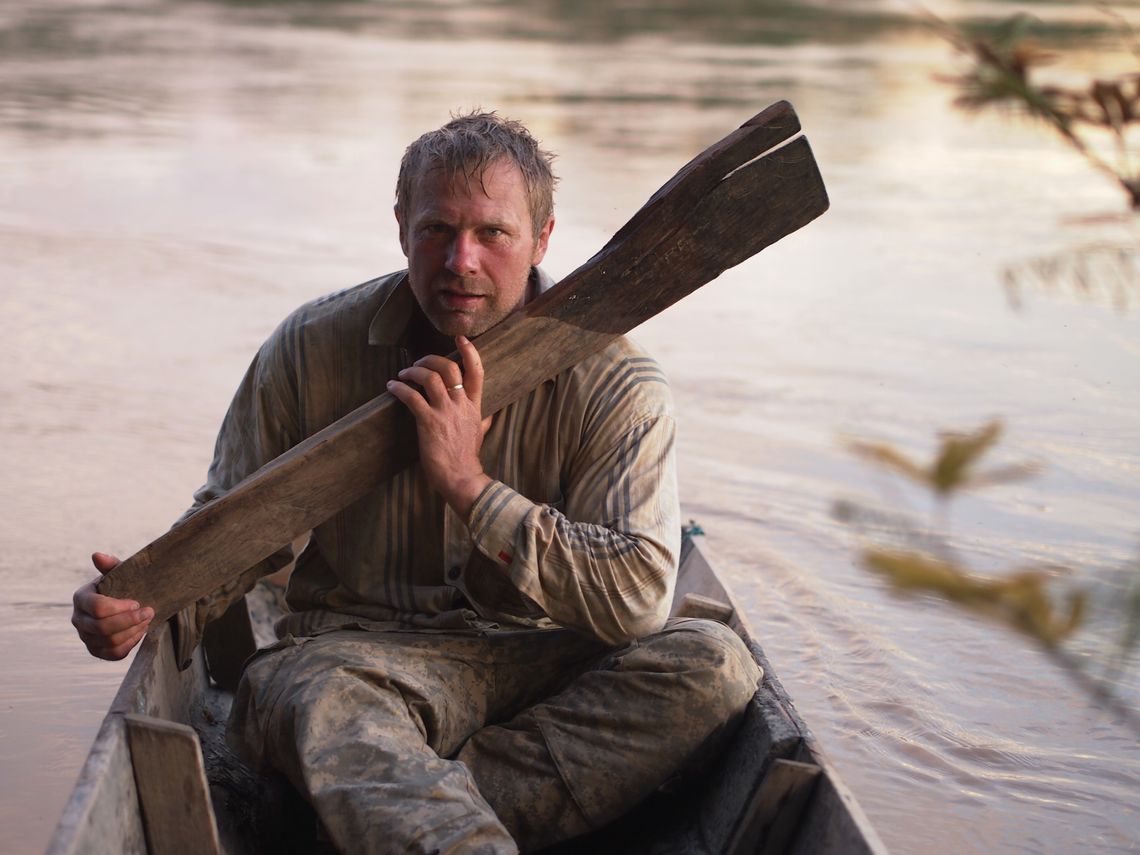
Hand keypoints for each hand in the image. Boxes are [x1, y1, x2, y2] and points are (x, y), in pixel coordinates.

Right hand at [71, 552, 153, 660]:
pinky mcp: (96, 650)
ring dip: (133, 631)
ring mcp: (85, 637)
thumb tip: (97, 556)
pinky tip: (140, 632)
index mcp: (81, 598)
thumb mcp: (119, 573)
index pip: (97, 608)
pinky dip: (130, 644)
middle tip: (150, 612)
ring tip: (147, 620)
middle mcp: (78, 619)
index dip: (120, 608)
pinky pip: (113, 654)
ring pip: (109, 641)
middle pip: (102, 628)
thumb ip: (110, 565)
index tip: (138, 603)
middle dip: (130, 620)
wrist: (126, 601)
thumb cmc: (122, 584)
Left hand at [387, 335, 492, 518]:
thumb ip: (484, 420)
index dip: (469, 352)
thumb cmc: (468, 458)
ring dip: (413, 371)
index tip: (460, 338)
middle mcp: (461, 404)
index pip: (477, 372)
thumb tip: (491, 413)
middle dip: (430, 359)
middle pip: (449, 367)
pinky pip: (412, 397)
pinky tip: (392, 387)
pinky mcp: (429, 422)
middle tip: (418, 363)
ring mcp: (445, 412)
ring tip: (403, 374)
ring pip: (430, 378)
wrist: (462, 478)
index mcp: (474, 406)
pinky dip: (400, 388)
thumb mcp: (481, 434)